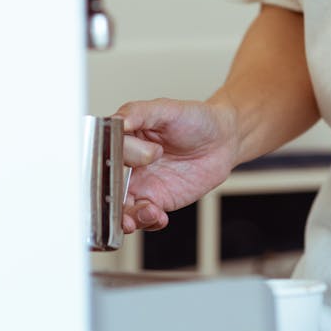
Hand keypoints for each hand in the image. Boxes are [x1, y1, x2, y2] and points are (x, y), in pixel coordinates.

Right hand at [115, 97, 238, 232]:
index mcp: (125, 138)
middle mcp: (129, 163)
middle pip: (108, 186)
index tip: (121, 166)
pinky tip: (159, 216)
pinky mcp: (158, 199)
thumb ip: (139, 112)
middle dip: (110, 201)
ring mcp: (142, 183)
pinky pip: (145, 216)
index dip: (110, 162)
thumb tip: (118, 120)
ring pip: (123, 207)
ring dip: (128, 216)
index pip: (107, 152)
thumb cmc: (195, 119)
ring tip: (148, 211)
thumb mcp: (167, 109)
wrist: (223, 139)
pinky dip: (148, 221)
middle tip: (124, 204)